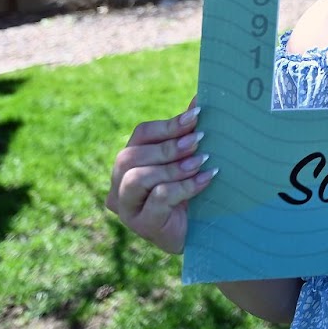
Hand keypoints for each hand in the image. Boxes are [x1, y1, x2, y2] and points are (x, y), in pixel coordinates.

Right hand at [106, 99, 216, 253]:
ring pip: (136, 178)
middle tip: (200, 140)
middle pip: (130, 156)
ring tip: (201, 162)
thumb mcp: (191, 159)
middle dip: (168, 146)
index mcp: (131, 163)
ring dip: (172, 167)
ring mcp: (127, 209)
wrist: (207, 232)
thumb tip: (201, 97)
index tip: (198, 116)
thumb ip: (189, 132)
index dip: (168, 124)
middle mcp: (120, 185)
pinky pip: (157, 199)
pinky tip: (206, 180)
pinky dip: (183, 186)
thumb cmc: (195, 192)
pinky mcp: (142, 226)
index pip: (140, 135)